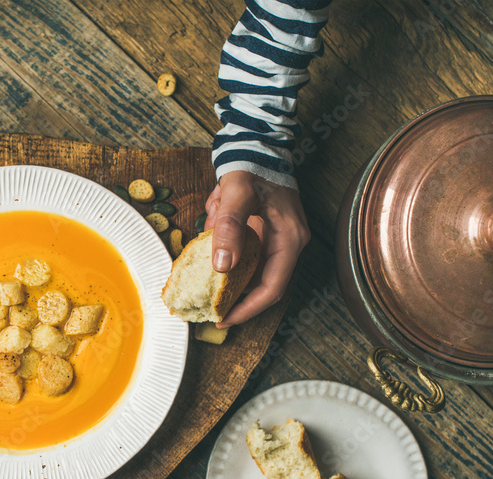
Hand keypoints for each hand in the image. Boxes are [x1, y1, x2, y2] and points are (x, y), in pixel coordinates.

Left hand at [204, 170, 309, 327]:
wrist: (258, 144)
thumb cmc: (253, 166)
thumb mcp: (238, 193)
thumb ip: (230, 227)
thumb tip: (223, 266)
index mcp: (289, 239)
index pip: (271, 288)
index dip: (247, 309)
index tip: (223, 320)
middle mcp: (287, 243)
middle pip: (261, 285)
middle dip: (233, 296)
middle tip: (206, 308)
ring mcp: (277, 239)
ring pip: (249, 269)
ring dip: (225, 270)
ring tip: (204, 264)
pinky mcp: (264, 232)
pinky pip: (244, 253)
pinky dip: (225, 251)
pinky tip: (209, 236)